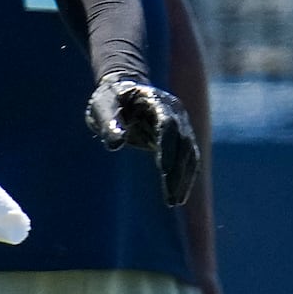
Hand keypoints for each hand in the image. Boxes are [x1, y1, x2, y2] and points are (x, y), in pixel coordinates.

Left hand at [86, 73, 200, 207]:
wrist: (123, 91)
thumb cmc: (110, 99)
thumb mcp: (102, 106)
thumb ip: (109, 123)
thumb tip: (115, 145)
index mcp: (156, 101)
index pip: (168, 125)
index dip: (168, 146)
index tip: (164, 170)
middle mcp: (175, 113)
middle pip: (183, 143)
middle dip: (178, 171)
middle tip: (171, 197)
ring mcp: (180, 125)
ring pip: (189, 154)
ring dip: (184, 178)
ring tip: (174, 202)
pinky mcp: (178, 139)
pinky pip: (187, 158)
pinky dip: (185, 176)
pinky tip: (178, 196)